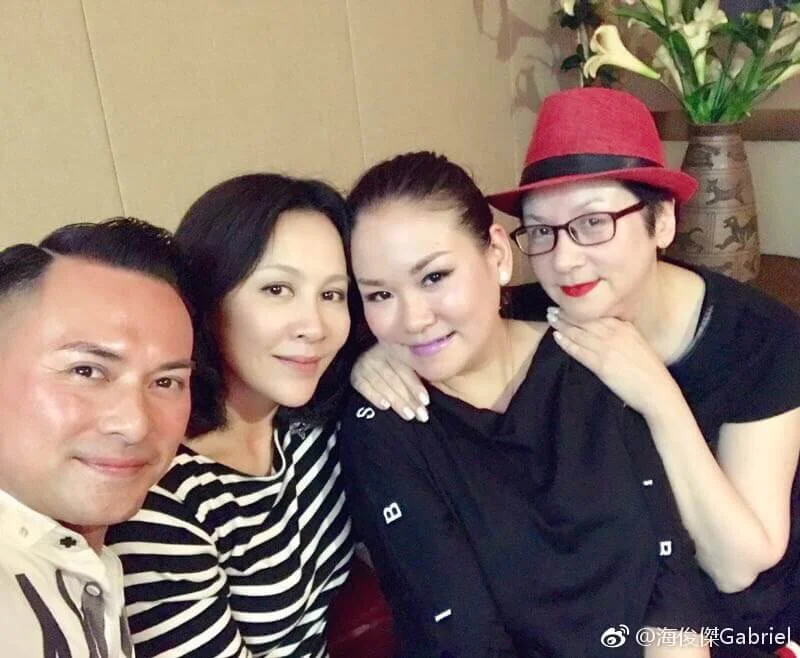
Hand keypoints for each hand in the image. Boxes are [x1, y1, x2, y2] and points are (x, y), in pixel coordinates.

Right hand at [350, 343, 429, 421]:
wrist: (365, 358)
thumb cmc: (397, 364)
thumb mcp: (406, 361)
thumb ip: (417, 369)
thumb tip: (434, 387)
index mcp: (394, 348)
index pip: (405, 368)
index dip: (415, 385)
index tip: (426, 401)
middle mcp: (378, 353)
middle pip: (395, 378)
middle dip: (409, 398)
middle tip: (421, 415)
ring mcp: (365, 363)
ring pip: (382, 384)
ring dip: (396, 401)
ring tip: (409, 415)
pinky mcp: (355, 375)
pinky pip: (364, 387)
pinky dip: (374, 396)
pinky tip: (385, 406)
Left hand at [546, 307, 680, 417]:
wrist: (657, 391)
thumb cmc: (650, 370)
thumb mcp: (638, 343)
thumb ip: (623, 333)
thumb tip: (609, 327)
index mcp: (625, 327)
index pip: (596, 314)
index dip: (579, 309)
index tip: (567, 305)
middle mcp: (614, 333)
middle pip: (584, 320)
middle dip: (566, 314)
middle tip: (551, 309)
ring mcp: (606, 348)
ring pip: (578, 333)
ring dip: (561, 325)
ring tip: (550, 318)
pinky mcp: (600, 364)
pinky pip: (578, 350)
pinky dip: (566, 342)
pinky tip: (556, 337)